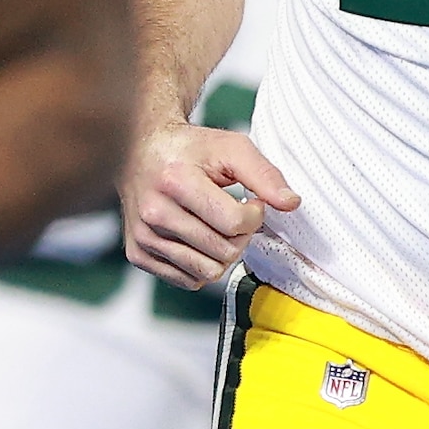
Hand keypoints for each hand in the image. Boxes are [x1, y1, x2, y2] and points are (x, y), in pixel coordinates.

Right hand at [126, 114, 297, 292]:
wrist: (140, 152)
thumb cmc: (190, 150)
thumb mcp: (232, 147)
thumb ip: (265, 175)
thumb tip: (290, 203)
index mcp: (176, 181)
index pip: (234, 223)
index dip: (254, 216)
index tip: (250, 202)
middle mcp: (154, 212)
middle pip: (223, 251)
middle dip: (240, 236)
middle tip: (234, 214)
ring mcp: (144, 236)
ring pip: (208, 272)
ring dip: (223, 253)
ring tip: (216, 226)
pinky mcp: (138, 253)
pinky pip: (188, 280)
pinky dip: (201, 264)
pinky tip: (198, 238)